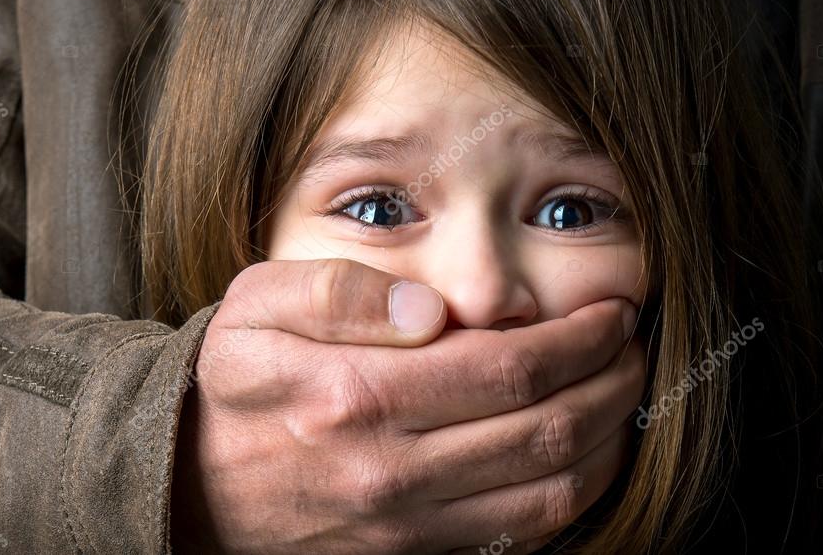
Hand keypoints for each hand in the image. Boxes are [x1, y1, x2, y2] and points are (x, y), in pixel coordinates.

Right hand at [171, 259, 643, 553]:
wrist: (190, 482)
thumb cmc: (233, 383)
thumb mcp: (255, 308)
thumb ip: (338, 294)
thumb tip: (428, 309)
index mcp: (359, 397)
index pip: (508, 369)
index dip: (578, 339)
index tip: (610, 313)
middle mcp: (393, 470)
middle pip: (546, 431)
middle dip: (612, 382)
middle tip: (632, 344)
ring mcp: (407, 524)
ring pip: (550, 492)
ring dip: (609, 440)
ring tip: (625, 392)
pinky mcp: (413, 554)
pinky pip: (521, 535)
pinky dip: (574, 494)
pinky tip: (587, 452)